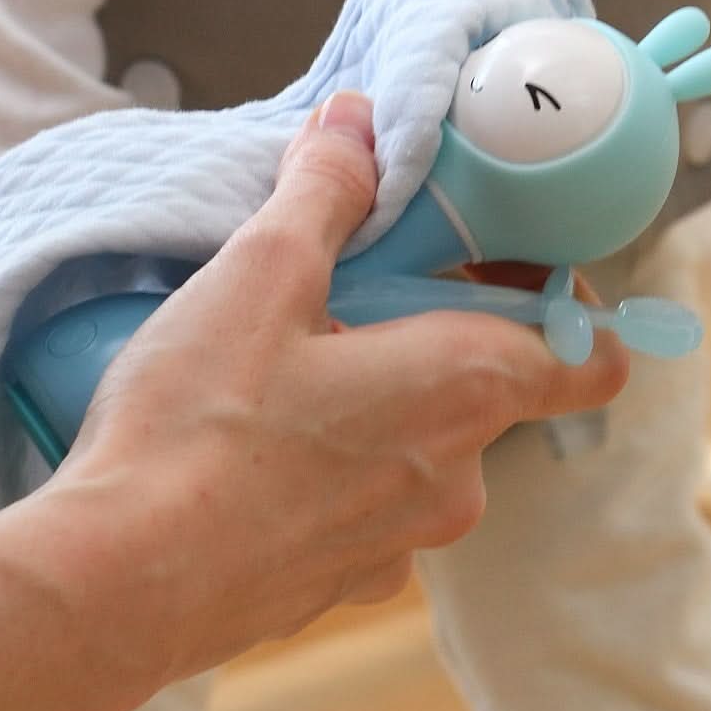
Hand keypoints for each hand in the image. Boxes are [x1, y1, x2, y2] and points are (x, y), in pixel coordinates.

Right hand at [17, 94, 629, 710]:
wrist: (122, 584)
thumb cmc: (201, 428)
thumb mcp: (261, 273)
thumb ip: (325, 191)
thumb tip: (359, 123)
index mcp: (464, 389)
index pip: (588, 359)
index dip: (566, 310)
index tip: (511, 273)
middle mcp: (457, 479)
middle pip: (484, 391)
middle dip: (425, 341)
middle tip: (345, 297)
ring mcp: (399, 545)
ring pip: (416, 453)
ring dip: (371, 410)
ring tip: (277, 375)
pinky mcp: (337, 587)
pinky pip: (358, 509)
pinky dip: (324, 475)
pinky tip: (248, 451)